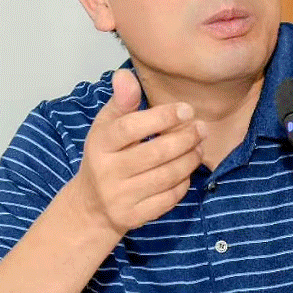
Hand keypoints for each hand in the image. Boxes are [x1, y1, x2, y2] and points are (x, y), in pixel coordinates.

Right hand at [73, 69, 206, 235]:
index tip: (186, 110)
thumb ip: (120, 102)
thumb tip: (125, 75)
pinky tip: (186, 171)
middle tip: (201, 128)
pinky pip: (168, 199)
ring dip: (189, 159)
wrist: (92, 205)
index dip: (162, 117)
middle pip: (155, 153)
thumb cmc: (105, 156)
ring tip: (198, 146)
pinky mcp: (133, 217)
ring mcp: (120, 197)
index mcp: (100, 144)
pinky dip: (183, 183)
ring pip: (166, 177)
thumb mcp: (106, 126)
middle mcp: (107, 171)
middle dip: (185, 138)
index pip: (131, 127)